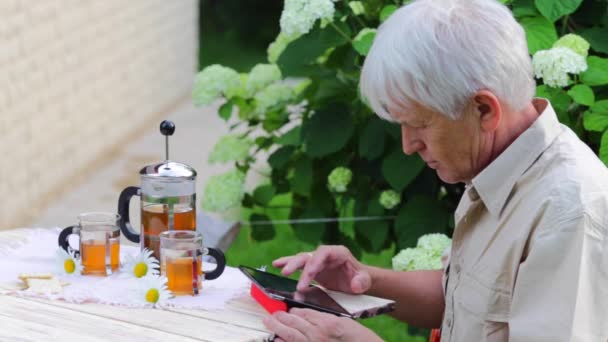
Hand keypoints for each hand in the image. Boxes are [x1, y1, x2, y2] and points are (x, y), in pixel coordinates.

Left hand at [263, 308, 382, 341]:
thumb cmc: (358, 339)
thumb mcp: (344, 323)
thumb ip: (326, 319)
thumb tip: (311, 316)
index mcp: (328, 322)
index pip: (305, 313)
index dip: (295, 311)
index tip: (290, 310)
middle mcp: (319, 334)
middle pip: (295, 322)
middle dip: (281, 317)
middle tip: (272, 314)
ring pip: (292, 335)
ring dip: (278, 327)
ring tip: (269, 322)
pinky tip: (277, 339)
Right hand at [272, 245, 370, 293]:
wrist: (358, 280)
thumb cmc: (360, 278)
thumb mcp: (364, 280)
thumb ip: (361, 281)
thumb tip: (355, 285)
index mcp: (338, 253)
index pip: (323, 253)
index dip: (314, 263)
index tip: (307, 275)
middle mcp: (326, 254)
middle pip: (309, 256)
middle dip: (297, 263)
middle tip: (286, 273)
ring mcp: (318, 261)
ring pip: (302, 259)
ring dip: (290, 263)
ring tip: (278, 266)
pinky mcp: (313, 268)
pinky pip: (299, 265)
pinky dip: (288, 263)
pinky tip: (277, 264)